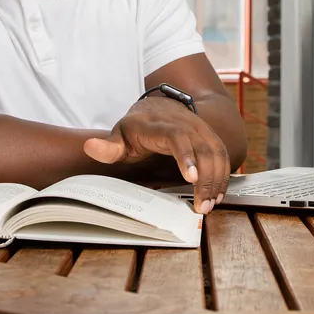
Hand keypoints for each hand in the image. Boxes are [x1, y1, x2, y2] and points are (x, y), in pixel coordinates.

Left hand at [83, 95, 229, 213]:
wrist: (157, 106)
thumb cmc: (136, 127)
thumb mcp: (118, 135)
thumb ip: (107, 146)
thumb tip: (89, 146)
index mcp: (160, 125)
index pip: (177, 137)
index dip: (186, 156)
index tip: (191, 179)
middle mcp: (185, 124)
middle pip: (202, 149)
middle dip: (206, 179)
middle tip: (202, 207)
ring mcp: (200, 128)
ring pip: (217, 152)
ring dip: (217, 180)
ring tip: (210, 205)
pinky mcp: (210, 135)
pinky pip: (222, 153)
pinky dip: (223, 174)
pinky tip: (218, 194)